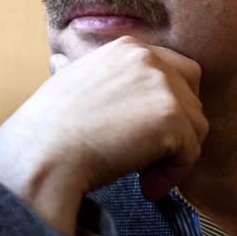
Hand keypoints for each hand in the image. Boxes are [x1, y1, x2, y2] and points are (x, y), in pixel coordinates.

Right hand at [0, 37, 207, 234]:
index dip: (168, 108)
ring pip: (196, 127)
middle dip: (178, 130)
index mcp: (127, 48)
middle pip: (192, 97)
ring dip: (174, 156)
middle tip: (147, 157)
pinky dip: (172, 176)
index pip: (176, 71)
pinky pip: (190, 153)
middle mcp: (148, 57)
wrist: (40, 156)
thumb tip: (60, 63)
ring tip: (143, 176)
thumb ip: (85, 74)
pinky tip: (145, 187)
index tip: (143, 134)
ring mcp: (162, 84)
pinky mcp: (171, 117)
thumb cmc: (47, 131)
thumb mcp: (68, 85)